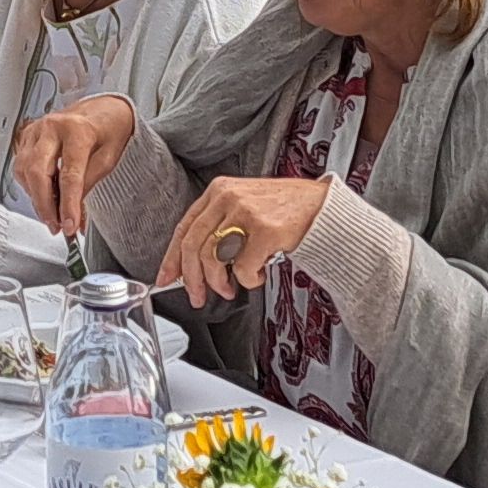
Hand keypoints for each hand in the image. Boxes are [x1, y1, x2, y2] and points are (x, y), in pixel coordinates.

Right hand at [7, 95, 141, 238]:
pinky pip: (21, 166)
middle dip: (45, 205)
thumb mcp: (108, 160)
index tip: (70, 226)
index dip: (68, 205)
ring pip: (25, 171)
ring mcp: (37, 129)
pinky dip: (31, 185)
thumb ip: (86, 185)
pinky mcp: (27, 135)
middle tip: (56, 226)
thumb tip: (72, 215)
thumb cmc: (108, 130)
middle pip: (38, 172)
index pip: (69, 175)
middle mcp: (53, 127)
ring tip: (53, 214)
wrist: (102, 109)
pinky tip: (44, 194)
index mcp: (78, 131)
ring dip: (37, 198)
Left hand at [158, 173, 330, 305]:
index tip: (166, 279)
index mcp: (218, 191)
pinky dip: (249, 280)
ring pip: (213, 259)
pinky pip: (243, 269)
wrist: (321, 208)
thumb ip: (218, 226)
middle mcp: (227, 197)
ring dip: (220, 283)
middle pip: (194, 246)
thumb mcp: (243, 205)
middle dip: (192, 279)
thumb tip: (191, 264)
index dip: (172, 258)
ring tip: (232, 287)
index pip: (185, 228)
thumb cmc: (283, 212)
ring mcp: (246, 212)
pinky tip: (260, 272)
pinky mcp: (265, 230)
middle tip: (198, 297)